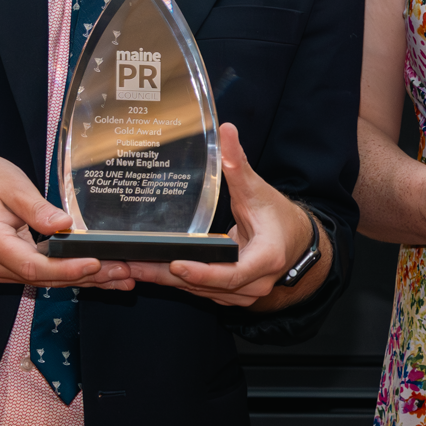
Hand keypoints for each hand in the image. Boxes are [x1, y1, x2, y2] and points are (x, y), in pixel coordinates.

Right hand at [0, 149, 134, 292]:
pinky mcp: (7, 266)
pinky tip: (97, 273)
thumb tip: (65, 225)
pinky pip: (41, 274)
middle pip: (44, 279)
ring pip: (45, 280)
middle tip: (124, 272)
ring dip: (83, 279)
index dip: (67, 269)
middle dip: (86, 277)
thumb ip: (37, 208)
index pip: (34, 266)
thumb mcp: (10, 185)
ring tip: (120, 277)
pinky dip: (69, 273)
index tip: (96, 263)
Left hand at [128, 123, 317, 308]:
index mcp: (267, 257)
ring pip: (202, 292)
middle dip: (168, 276)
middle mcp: (256, 282)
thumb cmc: (278, 216)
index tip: (177, 264)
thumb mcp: (258, 189)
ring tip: (131, 268)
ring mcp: (245, 294)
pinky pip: (202, 292)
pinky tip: (150, 271)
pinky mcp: (232, 295)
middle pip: (209, 285)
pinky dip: (177, 282)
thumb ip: (238, 163)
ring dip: (167, 281)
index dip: (204, 272)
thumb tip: (226, 130)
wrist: (295, 241)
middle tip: (133, 265)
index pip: (233, 272)